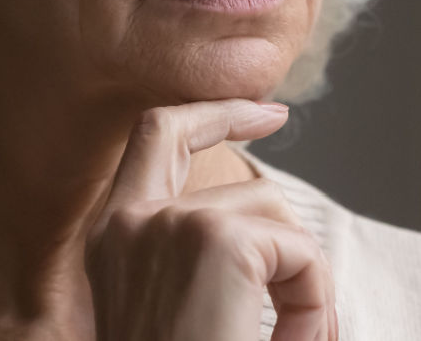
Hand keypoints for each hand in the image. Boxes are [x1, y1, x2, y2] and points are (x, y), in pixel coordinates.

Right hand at [84, 99, 338, 340]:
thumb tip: (268, 227)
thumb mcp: (171, 309)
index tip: (265, 111)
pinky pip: (298, 253)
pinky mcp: (218, 242)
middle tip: (290, 194)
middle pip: (235, 176)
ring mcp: (171, 225)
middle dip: (271, 194)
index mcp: (110, 238)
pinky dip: (310, 303)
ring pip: (277, 222)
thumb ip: (201, 261)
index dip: (213, 110)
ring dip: (300, 288)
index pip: (157, 133)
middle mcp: (130, 221)